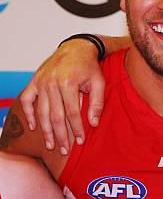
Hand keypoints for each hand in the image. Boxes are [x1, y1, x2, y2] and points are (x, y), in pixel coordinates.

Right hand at [19, 39, 104, 154]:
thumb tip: (94, 124)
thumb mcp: (99, 82)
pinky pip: (27, 100)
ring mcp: (41, 82)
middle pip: (55, 116)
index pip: (72, 113)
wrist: (76, 48)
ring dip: (46, 131)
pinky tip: (34, 128)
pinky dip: (28, 114)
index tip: (80, 141)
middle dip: (60, 136)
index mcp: (68, 83)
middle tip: (64, 151)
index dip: (76, 129)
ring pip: (41, 112)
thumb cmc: (89, 66)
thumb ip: (97, 103)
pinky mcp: (34, 81)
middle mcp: (51, 84)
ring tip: (51, 145)